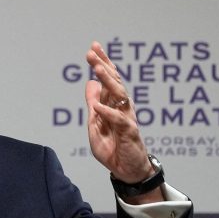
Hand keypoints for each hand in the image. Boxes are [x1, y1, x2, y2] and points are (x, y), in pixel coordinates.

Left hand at [84, 41, 161, 202]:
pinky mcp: (129, 133)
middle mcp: (122, 108)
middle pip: (114, 82)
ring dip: (108, 81)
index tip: (94, 47)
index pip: (109, 80)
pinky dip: (108, 112)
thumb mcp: (96, 125)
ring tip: (96, 68)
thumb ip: (93, 105)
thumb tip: (89, 83)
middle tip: (91, 52)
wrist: (126, 171)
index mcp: (113, 105)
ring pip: (119, 95)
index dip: (103, 63)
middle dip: (103, 66)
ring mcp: (127, 118)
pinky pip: (118, 120)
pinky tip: (98, 105)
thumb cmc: (113, 148)